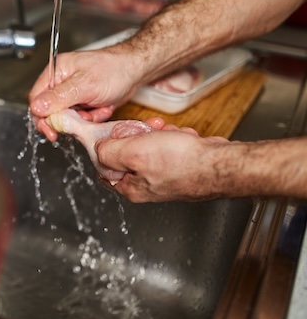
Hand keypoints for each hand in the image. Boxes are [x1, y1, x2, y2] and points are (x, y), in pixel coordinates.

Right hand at [28, 46, 144, 140]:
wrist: (136, 71)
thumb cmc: (114, 70)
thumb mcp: (84, 85)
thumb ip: (58, 97)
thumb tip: (36, 107)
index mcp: (56, 71)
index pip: (36, 97)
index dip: (41, 116)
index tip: (50, 129)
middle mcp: (61, 81)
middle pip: (50, 109)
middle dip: (67, 119)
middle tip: (78, 123)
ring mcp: (72, 92)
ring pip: (66, 116)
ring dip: (82, 118)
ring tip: (97, 109)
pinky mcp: (83, 100)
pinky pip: (80, 117)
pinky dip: (92, 117)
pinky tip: (103, 107)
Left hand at [95, 124, 228, 201]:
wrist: (220, 163)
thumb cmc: (182, 162)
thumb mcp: (134, 152)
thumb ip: (109, 151)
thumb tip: (97, 148)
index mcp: (130, 187)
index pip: (104, 168)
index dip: (107, 147)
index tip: (115, 135)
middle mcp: (145, 185)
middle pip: (127, 153)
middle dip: (137, 136)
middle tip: (147, 131)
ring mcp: (163, 175)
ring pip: (148, 146)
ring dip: (158, 134)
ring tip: (169, 134)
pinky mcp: (179, 165)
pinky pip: (168, 145)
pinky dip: (175, 137)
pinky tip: (182, 138)